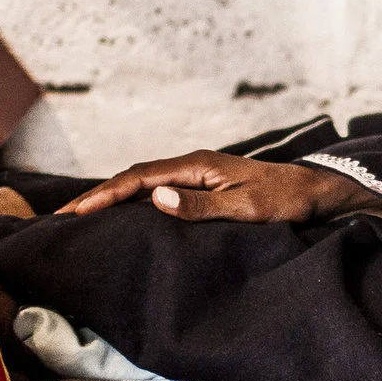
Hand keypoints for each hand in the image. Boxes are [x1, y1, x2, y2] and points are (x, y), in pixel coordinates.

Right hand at [56, 150, 381, 223]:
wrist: (317, 192)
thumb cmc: (286, 201)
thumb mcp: (246, 208)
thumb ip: (201, 204)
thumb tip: (155, 198)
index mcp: (198, 164)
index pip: (140, 178)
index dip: (105, 194)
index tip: (77, 212)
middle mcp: (194, 164)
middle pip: (135, 176)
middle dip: (99, 195)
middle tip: (65, 216)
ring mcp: (199, 173)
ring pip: (145, 182)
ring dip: (114, 197)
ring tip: (84, 216)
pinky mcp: (206, 184)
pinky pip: (160, 189)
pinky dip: (134, 200)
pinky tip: (125, 215)